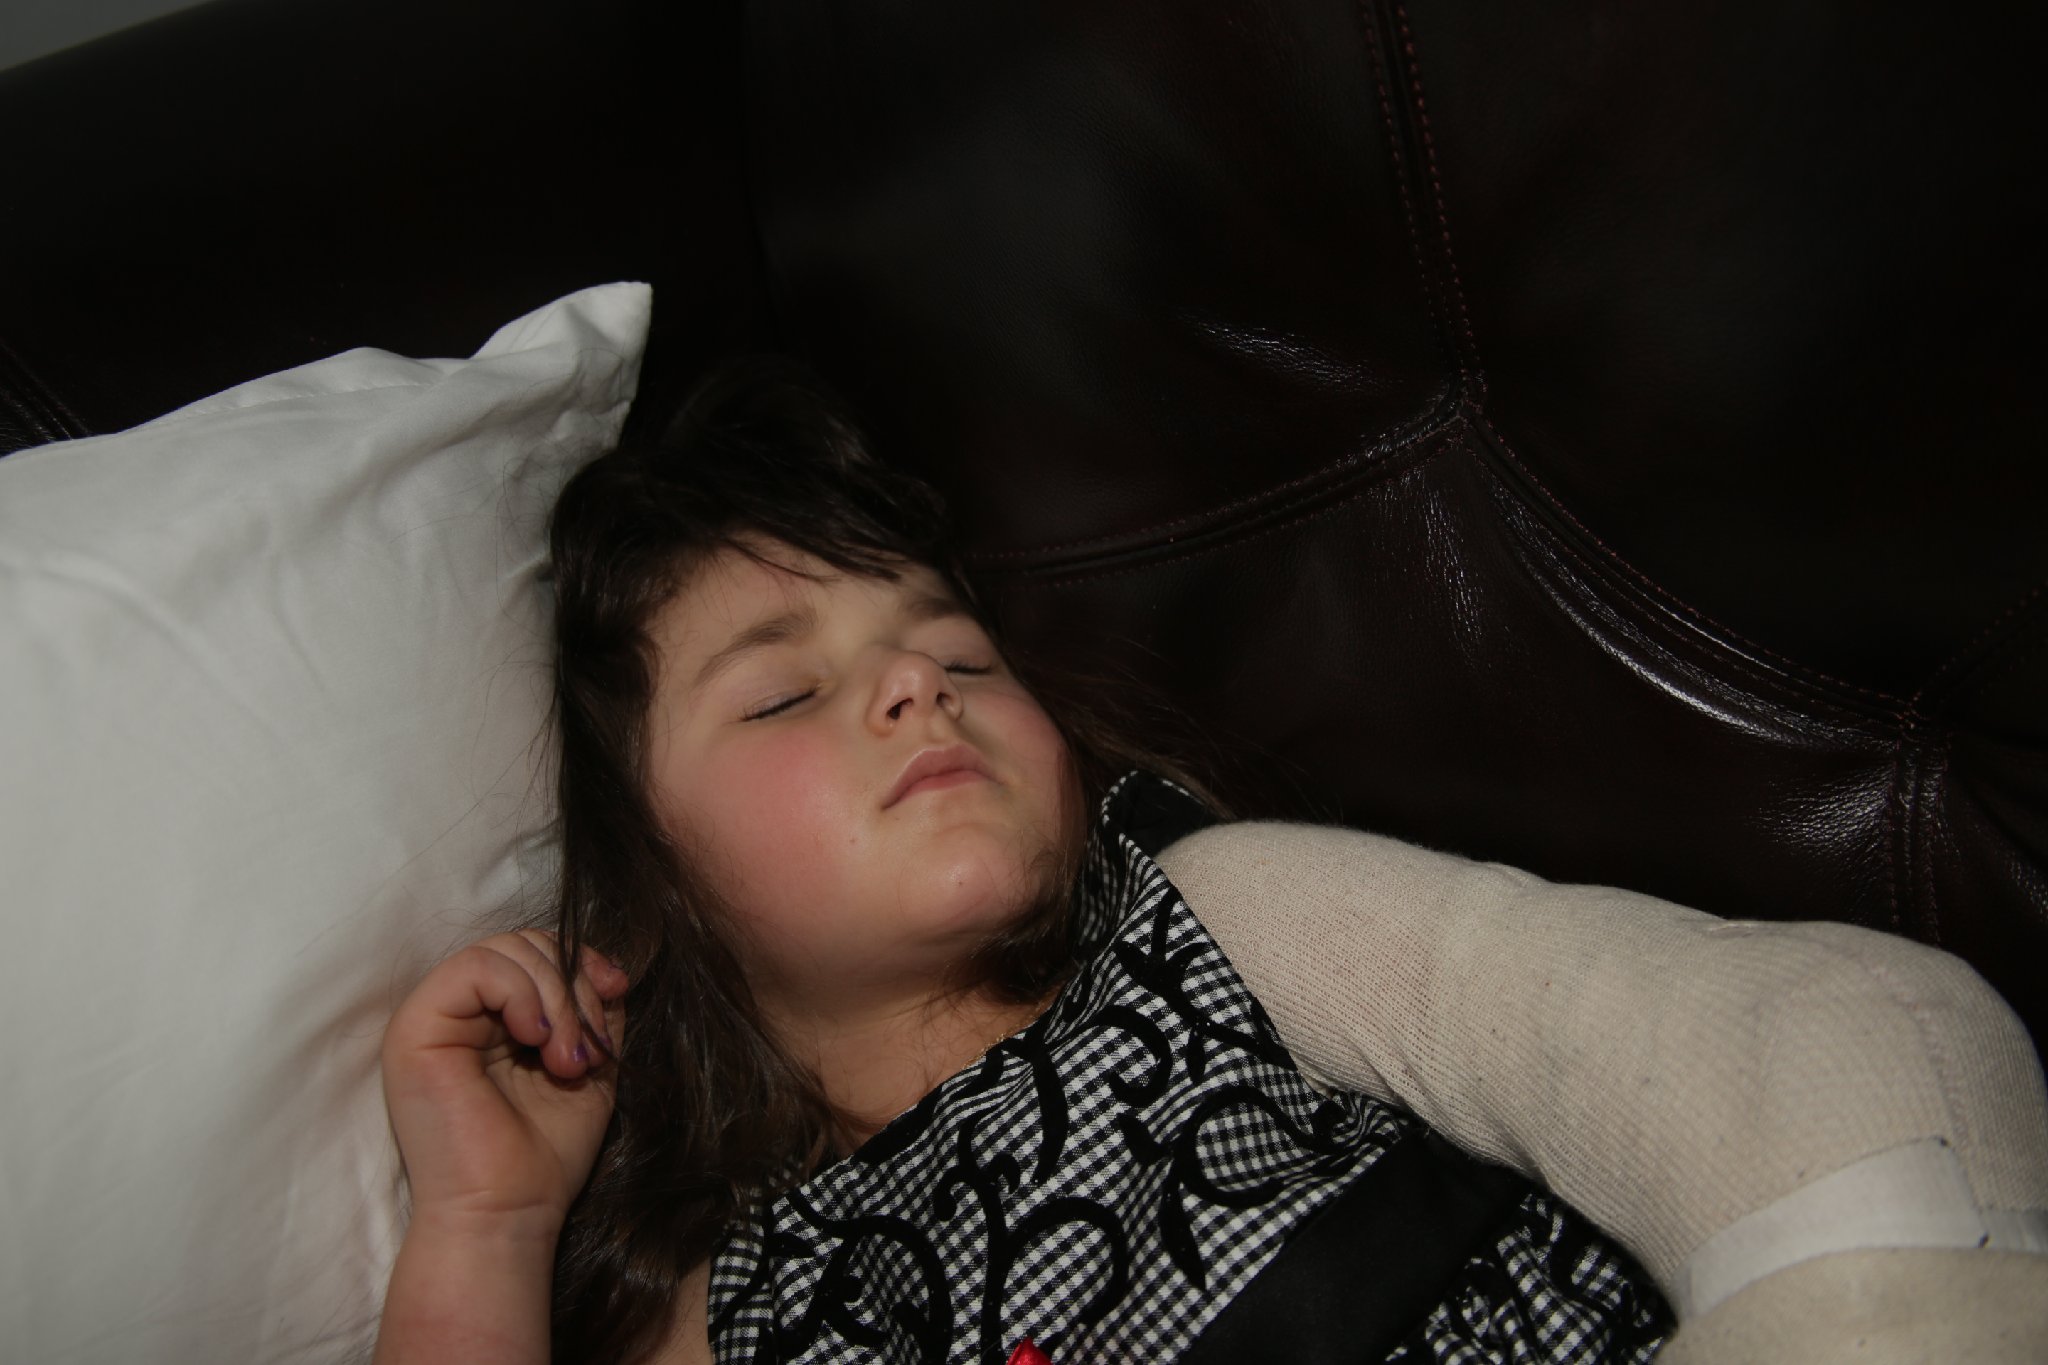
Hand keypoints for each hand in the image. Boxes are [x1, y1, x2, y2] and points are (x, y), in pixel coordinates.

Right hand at [381, 930, 628, 1238]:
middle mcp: (458, 1012)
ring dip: (555, 996)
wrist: (508, 1212)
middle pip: (523, 941)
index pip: (538, 951)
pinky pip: (475, 967)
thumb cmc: (543, 1153)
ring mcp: (431, 1016)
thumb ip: (593, 1010)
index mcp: (491, 1019)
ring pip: (503, 948)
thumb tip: (607, 968)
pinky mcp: (415, 1028)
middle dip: (572, 984)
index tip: (615, 994)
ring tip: (565, 1060)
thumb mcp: (588, 1064)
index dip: (582, 964)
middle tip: (586, 1051)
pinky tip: (536, 1039)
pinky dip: (521, 992)